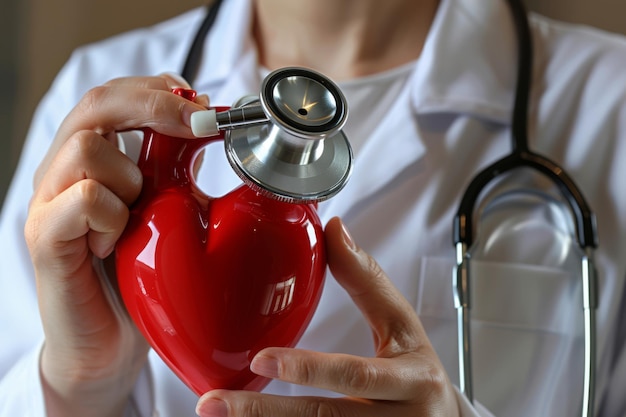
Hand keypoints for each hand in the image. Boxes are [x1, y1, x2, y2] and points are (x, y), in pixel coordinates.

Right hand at [24, 74, 207, 416]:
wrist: (109, 345)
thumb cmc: (139, 278)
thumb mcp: (168, 214)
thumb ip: (178, 173)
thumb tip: (215, 131)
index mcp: (93, 160)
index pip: (114, 96)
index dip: (158, 90)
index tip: (202, 105)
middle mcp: (64, 172)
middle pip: (96, 103)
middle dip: (153, 105)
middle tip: (200, 125)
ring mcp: (49, 202)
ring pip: (88, 148)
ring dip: (132, 176)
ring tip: (141, 214)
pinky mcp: (45, 237)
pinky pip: (83, 200)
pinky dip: (113, 214)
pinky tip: (119, 243)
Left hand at [196, 217, 459, 416]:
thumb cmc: (416, 371)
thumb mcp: (403, 326)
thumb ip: (369, 280)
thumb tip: (334, 229)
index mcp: (410, 381)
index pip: (355, 375)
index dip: (309, 370)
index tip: (260, 360)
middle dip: (265, 412)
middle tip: (213, 403)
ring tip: (216, 413)